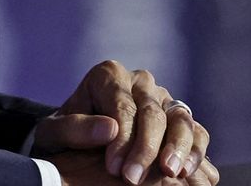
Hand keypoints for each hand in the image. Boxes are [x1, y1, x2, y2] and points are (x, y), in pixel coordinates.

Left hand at [32, 60, 216, 184]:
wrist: (79, 139)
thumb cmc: (65, 134)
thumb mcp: (54, 132)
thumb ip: (74, 128)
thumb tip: (108, 130)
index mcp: (109, 75)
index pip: (122, 106)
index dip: (121, 138)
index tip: (114, 167)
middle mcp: (140, 81)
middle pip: (152, 113)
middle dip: (145, 149)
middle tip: (133, 180)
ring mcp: (163, 97)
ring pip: (180, 119)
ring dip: (178, 148)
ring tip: (171, 173)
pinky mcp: (179, 117)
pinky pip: (196, 130)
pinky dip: (195, 151)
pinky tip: (186, 171)